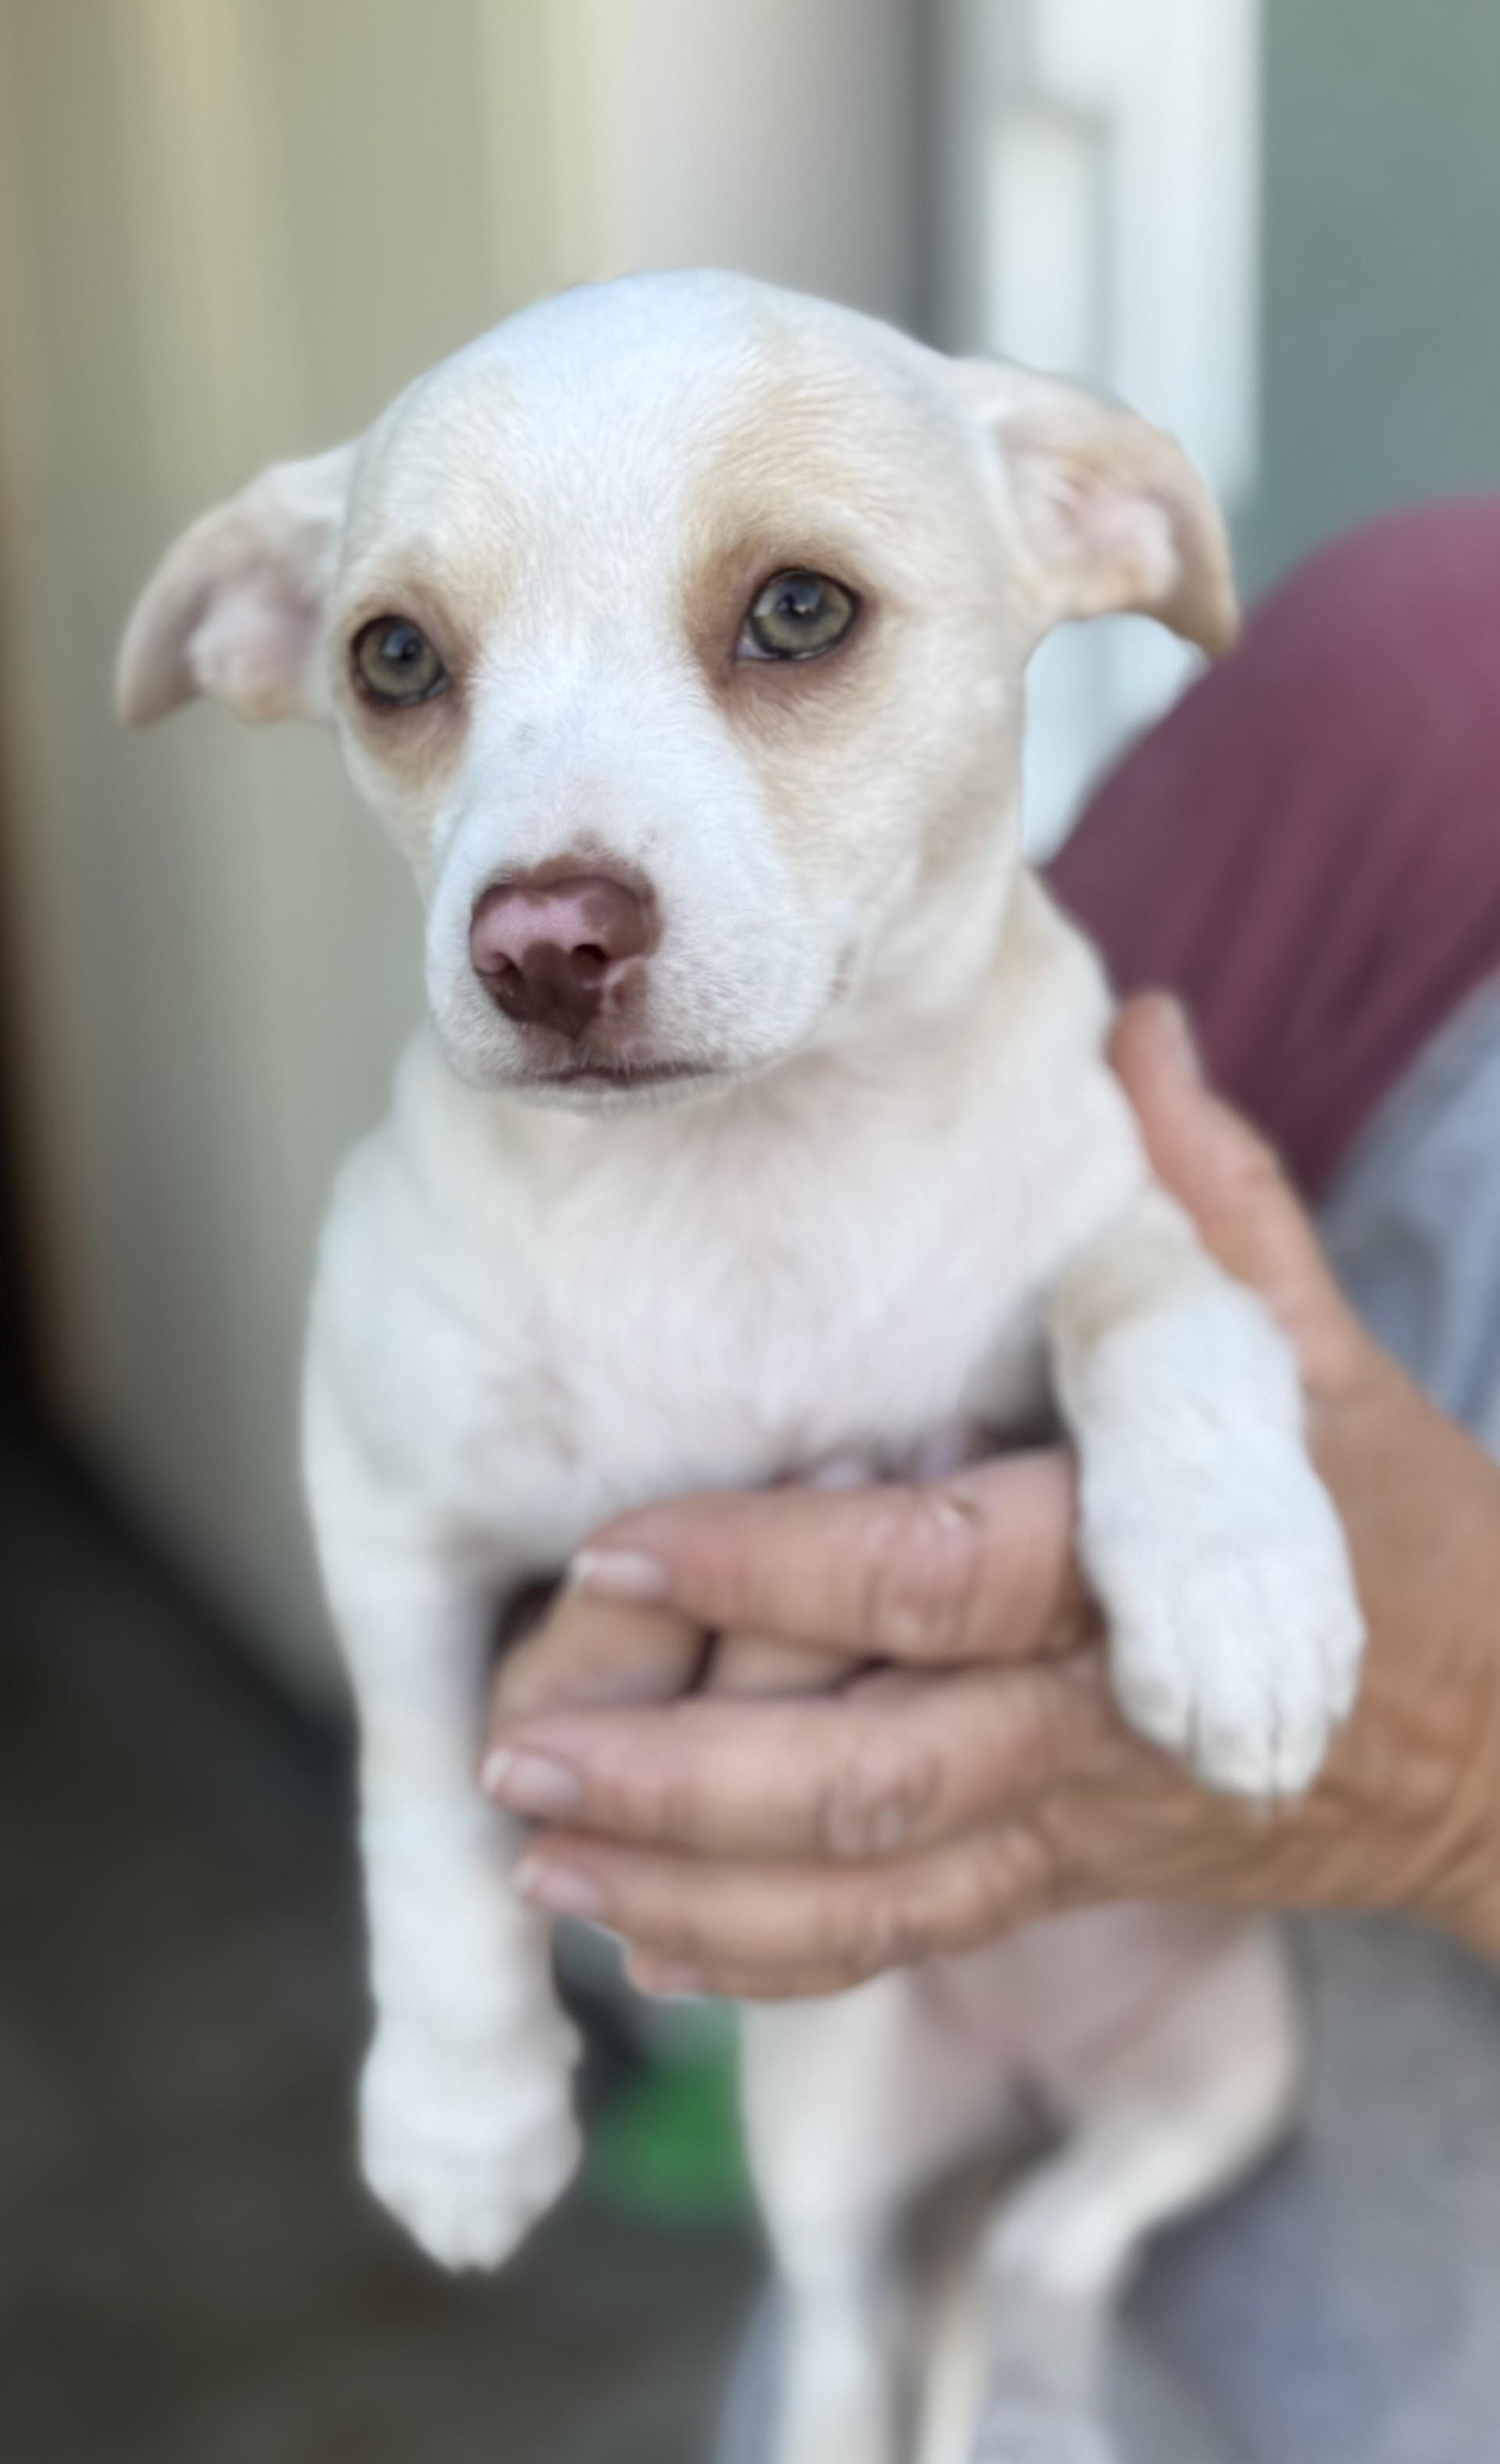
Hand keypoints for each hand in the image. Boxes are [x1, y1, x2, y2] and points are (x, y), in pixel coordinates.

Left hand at [483, 997, 1499, 1996]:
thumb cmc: (1400, 1526)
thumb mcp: (1315, 1358)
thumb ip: (1209, 1204)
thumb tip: (1138, 1026)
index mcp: (1148, 1566)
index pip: (934, 1578)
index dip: (768, 1569)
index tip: (613, 1542)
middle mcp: (1097, 1715)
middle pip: (874, 1771)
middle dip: (684, 1775)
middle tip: (517, 1754)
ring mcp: (1077, 1819)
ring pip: (871, 1887)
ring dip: (693, 1886)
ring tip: (536, 1863)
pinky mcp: (1065, 1885)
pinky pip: (906, 1944)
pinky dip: (772, 1955)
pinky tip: (645, 1944)